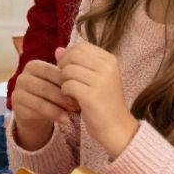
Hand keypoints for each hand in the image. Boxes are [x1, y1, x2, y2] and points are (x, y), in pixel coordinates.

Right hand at [8, 58, 72, 149]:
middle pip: (45, 86)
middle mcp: (22, 77)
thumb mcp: (57, 83)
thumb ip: (66, 77)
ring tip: (71, 112)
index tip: (80, 89)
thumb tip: (82, 73)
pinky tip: (64, 119)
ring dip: (58, 107)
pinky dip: (52, 115)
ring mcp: (17, 91)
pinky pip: (36, 111)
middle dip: (63, 96)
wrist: (35, 112)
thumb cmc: (51, 93)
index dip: (66, 80)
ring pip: (40, 100)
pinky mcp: (17, 106)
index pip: (51, 70)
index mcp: (33, 65)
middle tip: (77, 104)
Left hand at [58, 40, 138, 157]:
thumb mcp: (94, 78)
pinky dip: (65, 92)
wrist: (116, 127)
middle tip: (66, 79)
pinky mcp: (91, 96)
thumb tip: (58, 49)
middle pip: (73, 56)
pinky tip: (72, 98)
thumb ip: (77, 62)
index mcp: (110, 60)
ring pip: (68, 70)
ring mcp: (100, 81)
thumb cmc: (104, 101)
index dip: (69, 55)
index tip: (69, 68)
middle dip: (63, 66)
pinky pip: (67, 85)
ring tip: (70, 90)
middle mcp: (107, 68)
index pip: (81, 46)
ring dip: (64, 81)